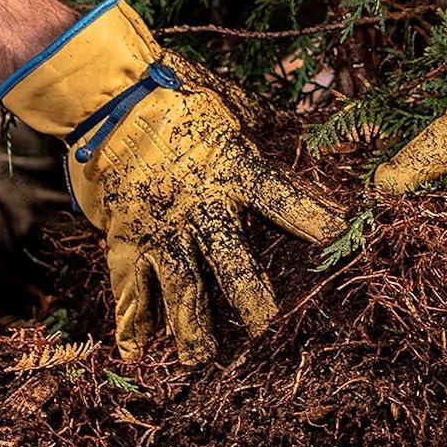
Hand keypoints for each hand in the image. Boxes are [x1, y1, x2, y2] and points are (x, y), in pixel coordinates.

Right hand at [0, 0, 345, 362]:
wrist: (106, 93)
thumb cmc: (172, 89)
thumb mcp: (225, 100)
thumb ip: (258, 123)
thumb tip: (293, 126)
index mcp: (231, 169)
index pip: (281, 201)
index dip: (312, 218)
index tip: (340, 234)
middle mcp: (199, 208)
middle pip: (232, 265)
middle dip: (251, 302)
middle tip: (265, 327)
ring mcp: (160, 228)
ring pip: (182, 290)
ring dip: (193, 329)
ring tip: (203, 358)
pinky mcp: (125, 237)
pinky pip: (129, 286)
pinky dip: (132, 320)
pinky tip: (137, 348)